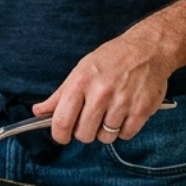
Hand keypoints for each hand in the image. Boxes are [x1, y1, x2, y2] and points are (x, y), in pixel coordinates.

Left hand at [31, 34, 171, 144]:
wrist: (148, 48)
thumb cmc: (112, 59)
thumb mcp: (81, 70)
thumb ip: (60, 95)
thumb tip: (38, 111)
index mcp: (81, 82)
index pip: (62, 121)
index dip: (59, 135)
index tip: (62, 135)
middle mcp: (101, 92)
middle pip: (84, 134)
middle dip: (84, 132)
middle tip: (90, 119)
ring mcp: (122, 102)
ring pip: (105, 137)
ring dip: (106, 130)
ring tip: (110, 112)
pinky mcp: (141, 110)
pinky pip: (125, 135)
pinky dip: (123, 129)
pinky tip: (124, 113)